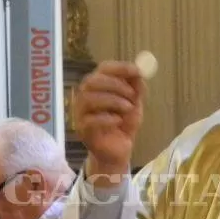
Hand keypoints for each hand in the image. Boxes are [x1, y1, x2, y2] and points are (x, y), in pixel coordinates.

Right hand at [73, 61, 145, 180]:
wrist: (119, 150)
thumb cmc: (123, 124)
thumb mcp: (134, 104)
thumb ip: (136, 89)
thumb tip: (139, 72)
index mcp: (98, 86)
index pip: (103, 69)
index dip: (120, 68)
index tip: (137, 71)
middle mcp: (85, 96)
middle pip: (92, 81)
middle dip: (115, 85)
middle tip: (132, 94)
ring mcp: (81, 113)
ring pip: (89, 98)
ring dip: (113, 101)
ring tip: (128, 108)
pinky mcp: (82, 130)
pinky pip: (90, 120)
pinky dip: (107, 118)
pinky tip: (118, 121)